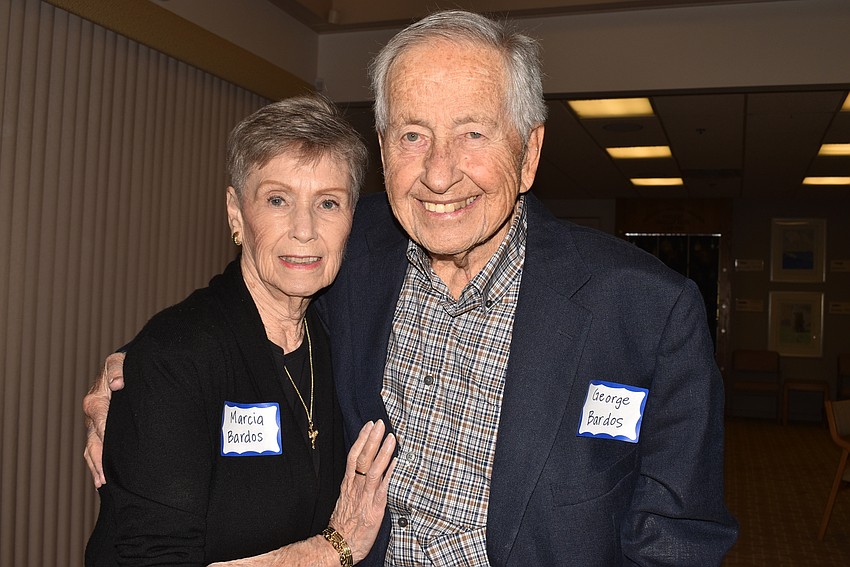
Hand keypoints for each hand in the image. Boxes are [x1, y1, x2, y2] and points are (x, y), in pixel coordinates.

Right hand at [82, 352, 125, 486]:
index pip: (100, 423)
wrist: (121, 366)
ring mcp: (92, 422)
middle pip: (93, 441)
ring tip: (102, 483)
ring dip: (96, 466)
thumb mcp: (119, 363)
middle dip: (99, 460)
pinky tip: (102, 478)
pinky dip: (96, 463)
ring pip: (91, 448)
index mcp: (94, 400)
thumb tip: (117, 384)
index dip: (106, 438)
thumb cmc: (122, 364)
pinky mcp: (98, 427)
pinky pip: (94, 448)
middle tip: (106, 478)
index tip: (114, 453)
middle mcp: (91, 414)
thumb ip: (118, 371)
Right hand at [328, 420, 395, 562]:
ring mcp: (365, 496)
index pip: (354, 455)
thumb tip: (365, 473)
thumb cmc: (345, 524)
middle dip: (372, 438)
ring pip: (373, 469)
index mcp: (348, 484)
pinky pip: (383, 487)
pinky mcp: (375, 508)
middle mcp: (356, 487)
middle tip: (380, 423)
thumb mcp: (347, 500)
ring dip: (383, 452)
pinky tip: (397, 462)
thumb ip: (356, 486)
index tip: (369, 426)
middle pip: (362, 457)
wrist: (339, 544)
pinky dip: (390, 473)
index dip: (362, 439)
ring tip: (391, 437)